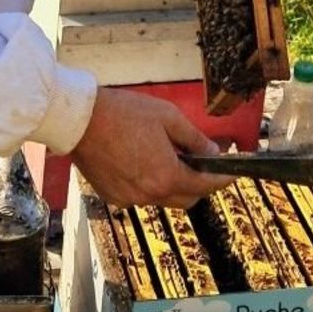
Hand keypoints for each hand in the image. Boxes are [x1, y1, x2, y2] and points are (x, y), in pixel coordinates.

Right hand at [69, 88, 232, 207]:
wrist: (80, 120)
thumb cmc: (123, 113)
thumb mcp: (167, 117)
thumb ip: (194, 139)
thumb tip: (212, 153)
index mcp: (166, 175)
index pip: (204, 186)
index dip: (222, 180)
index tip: (232, 174)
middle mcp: (149, 194)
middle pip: (187, 198)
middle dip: (199, 184)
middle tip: (201, 162)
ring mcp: (129, 198)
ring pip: (163, 198)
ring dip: (172, 182)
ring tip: (166, 155)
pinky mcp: (113, 196)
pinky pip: (141, 195)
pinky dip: (149, 183)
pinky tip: (142, 160)